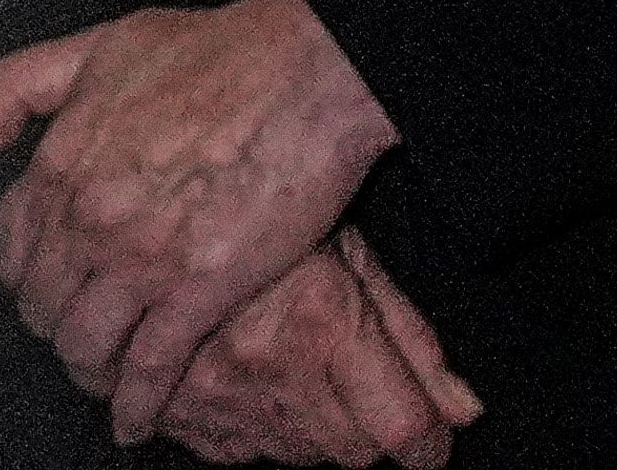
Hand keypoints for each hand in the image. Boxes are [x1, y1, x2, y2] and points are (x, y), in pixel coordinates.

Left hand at [0, 0, 397, 431]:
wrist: (301, 72)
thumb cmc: (208, 53)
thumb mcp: (90, 47)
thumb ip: (12, 90)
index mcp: (57, 162)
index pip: (7, 248)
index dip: (19, 275)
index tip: (37, 284)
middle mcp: (87, 219)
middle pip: (41, 305)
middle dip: (52, 324)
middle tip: (76, 332)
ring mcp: (141, 260)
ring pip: (85, 344)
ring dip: (89, 369)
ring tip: (102, 378)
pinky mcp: (201, 291)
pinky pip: (152, 367)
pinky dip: (139, 404)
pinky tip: (136, 422)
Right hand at [134, 232, 475, 466]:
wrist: (151, 173)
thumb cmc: (261, 202)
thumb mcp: (350, 252)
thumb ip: (411, 338)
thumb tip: (465, 411)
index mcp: (321, 321)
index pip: (405, 431)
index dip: (428, 441)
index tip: (427, 436)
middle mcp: (266, 362)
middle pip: (352, 451)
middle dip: (363, 425)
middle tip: (342, 372)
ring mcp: (210, 385)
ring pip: (293, 453)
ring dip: (303, 425)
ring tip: (287, 364)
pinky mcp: (167, 399)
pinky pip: (231, 449)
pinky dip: (244, 427)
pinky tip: (243, 379)